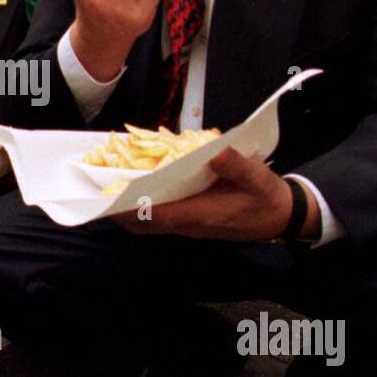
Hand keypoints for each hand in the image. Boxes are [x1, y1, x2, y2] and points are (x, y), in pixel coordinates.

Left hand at [112, 148, 315, 240]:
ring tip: (109, 187)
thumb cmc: (267, 198)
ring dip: (129, 210)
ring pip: (151, 223)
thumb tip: (216, 152)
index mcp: (203, 214)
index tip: (112, 201)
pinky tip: (138, 187)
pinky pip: (161, 216)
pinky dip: (145, 206)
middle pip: (146, 224)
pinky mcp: (191, 219)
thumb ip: (237, 166)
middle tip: (97, 193)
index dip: (134, 210)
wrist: (280, 217)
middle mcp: (191, 223)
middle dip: (121, 212)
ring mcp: (189, 223)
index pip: (160, 216)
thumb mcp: (258, 178)